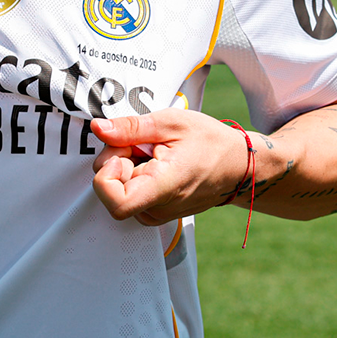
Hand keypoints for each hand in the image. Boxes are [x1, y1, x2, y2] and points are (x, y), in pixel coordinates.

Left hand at [88, 110, 249, 225]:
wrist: (238, 166)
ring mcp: (156, 215)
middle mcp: (158, 209)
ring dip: (127, 167)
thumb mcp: (171, 122)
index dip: (107, 175)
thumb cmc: (210, 143)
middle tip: (144, 143)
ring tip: (155, 153)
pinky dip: (135, 176)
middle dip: (118, 158)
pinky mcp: (155, 213)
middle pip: (111, 187)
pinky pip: (129, 194)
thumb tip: (98, 128)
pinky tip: (155, 163)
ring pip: (118, 190)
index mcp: (163, 188)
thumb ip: (131, 128)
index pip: (116, 202)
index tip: (121, 154)